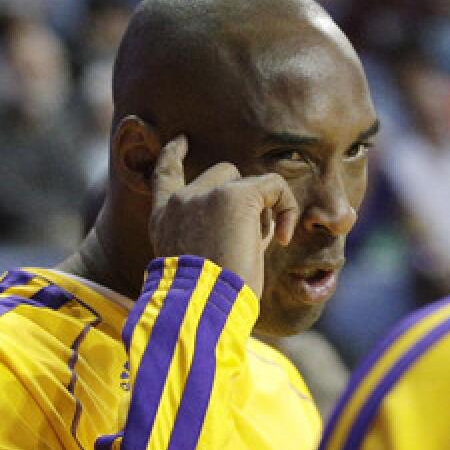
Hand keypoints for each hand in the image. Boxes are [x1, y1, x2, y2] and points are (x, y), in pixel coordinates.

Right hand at [149, 135, 298, 296]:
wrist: (202, 309)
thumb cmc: (204, 303)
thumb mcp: (195, 267)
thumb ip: (209, 238)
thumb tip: (253, 223)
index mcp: (163, 220)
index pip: (164, 175)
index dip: (173, 154)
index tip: (182, 141)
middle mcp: (179, 202)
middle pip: (222, 174)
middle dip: (244, 200)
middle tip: (251, 242)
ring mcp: (206, 194)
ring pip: (249, 182)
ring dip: (263, 213)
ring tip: (258, 249)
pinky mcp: (235, 196)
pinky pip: (274, 186)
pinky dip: (286, 208)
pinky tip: (281, 239)